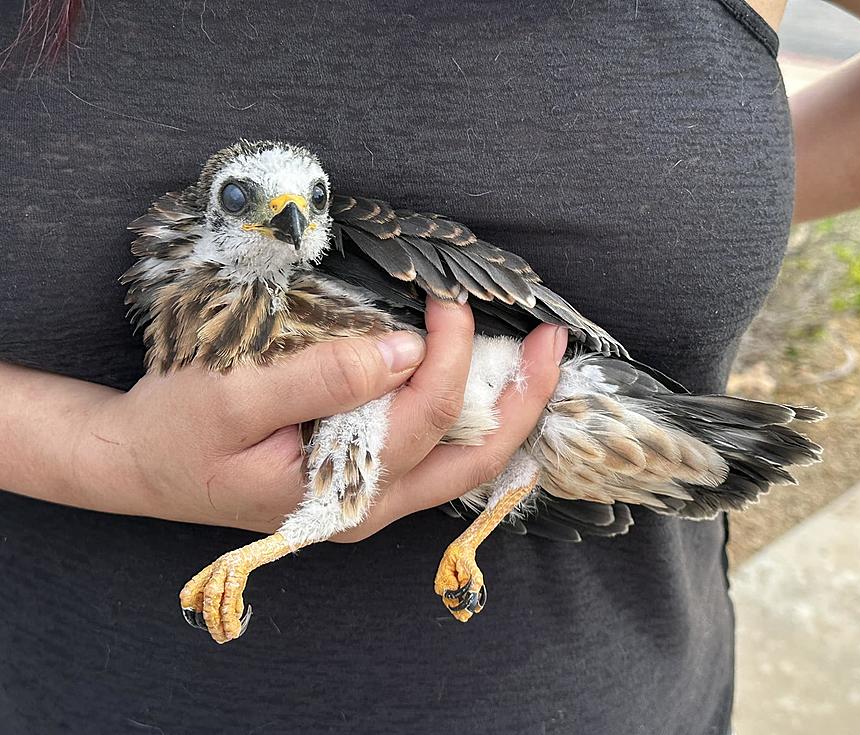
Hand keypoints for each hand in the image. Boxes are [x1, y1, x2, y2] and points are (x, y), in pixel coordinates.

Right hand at [72, 298, 563, 535]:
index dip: (449, 356)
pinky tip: (495, 387)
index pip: (423, 418)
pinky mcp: (366, 480)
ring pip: (466, 463)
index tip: (447, 302)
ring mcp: (373, 499)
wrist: (138, 465)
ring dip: (511, 412)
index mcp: (341, 493)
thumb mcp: (234, 398)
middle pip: (474, 459)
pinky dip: (476, 420)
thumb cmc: (175, 431)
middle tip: (554, 344)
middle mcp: (371, 506)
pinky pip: (440, 457)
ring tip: (541, 363)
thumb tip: (403, 350)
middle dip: (524, 400)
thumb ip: (322, 377)